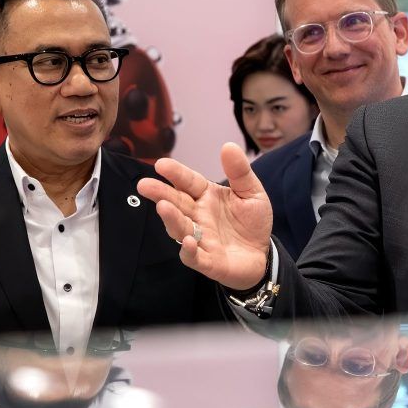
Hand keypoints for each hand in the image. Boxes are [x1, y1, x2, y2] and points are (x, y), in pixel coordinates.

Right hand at [137, 143, 272, 290]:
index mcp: (206, 196)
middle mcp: (198, 216)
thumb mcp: (252, 192)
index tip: (161, 164)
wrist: (262, 253)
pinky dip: (189, 250)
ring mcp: (200, 239)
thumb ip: (240, 172)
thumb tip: (228, 146)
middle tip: (144, 184)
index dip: (176, 174)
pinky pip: (193, 257)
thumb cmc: (252, 221)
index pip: (188, 182)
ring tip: (163, 207)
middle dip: (160, 194)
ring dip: (171, 218)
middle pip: (176, 203)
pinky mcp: (207, 261)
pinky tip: (189, 241)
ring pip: (180, 228)